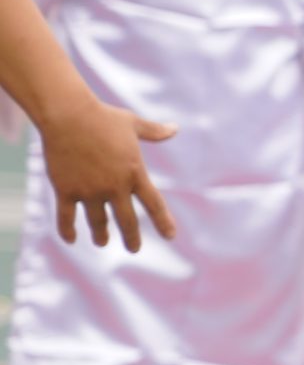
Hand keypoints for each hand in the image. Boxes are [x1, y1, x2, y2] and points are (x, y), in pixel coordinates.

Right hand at [40, 94, 176, 250]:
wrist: (68, 115)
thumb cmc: (103, 117)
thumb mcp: (133, 124)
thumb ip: (154, 132)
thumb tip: (175, 128)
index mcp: (134, 173)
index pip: (154, 204)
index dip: (163, 222)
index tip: (170, 236)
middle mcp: (114, 187)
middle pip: (127, 221)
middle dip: (132, 238)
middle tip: (134, 249)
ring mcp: (89, 191)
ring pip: (98, 222)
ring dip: (101, 235)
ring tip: (102, 242)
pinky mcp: (66, 190)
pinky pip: (66, 217)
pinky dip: (68, 230)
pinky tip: (72, 239)